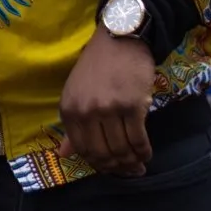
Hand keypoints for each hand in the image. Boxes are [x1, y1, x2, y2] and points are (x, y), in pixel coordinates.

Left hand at [58, 24, 155, 175]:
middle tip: (129, 171)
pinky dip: (144, 151)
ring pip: (121, 149)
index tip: (109, 168)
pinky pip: (138, 138)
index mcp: (69, 109)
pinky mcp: (132, 106)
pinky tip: (146, 154)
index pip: (82, 149)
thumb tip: (64, 155)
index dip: (97, 164)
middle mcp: (86, 111)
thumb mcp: (76, 92)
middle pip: (102, 153)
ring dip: (132, 162)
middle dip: (117, 168)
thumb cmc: (97, 65)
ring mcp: (109, 109)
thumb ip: (72, 125)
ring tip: (139, 165)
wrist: (120, 38)